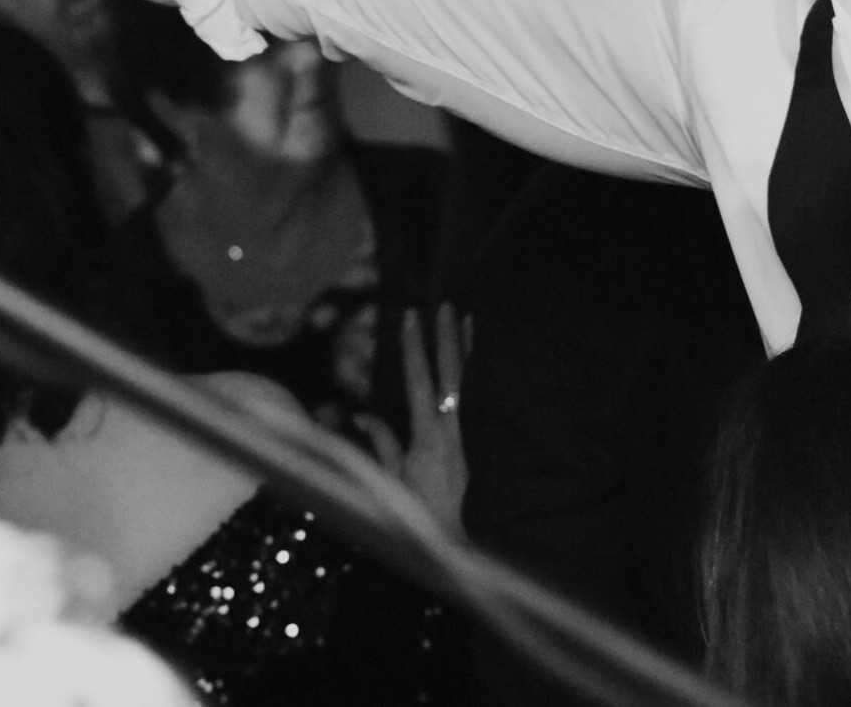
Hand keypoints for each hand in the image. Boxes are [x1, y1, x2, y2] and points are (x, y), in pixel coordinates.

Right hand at [353, 304, 469, 532]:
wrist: (462, 546)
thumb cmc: (421, 518)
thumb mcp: (391, 484)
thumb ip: (381, 445)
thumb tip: (362, 413)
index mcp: (428, 435)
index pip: (418, 379)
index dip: (414, 345)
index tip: (411, 315)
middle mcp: (455, 428)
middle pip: (452, 371)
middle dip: (445, 336)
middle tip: (443, 304)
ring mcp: (475, 434)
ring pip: (475, 380)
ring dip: (469, 348)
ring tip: (469, 318)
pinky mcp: (489, 442)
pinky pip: (489, 399)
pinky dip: (488, 374)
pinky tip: (489, 359)